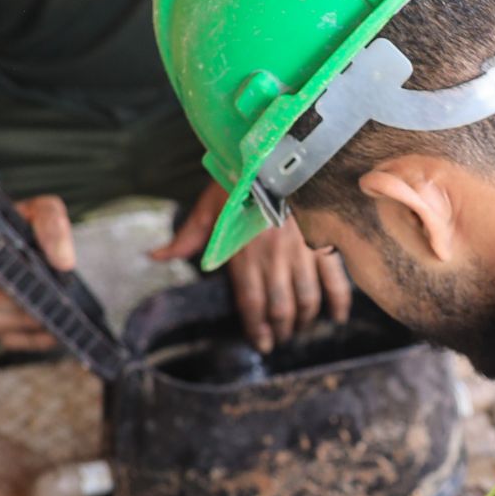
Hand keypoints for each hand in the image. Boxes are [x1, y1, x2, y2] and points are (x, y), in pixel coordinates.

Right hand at [0, 194, 73, 350]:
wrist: (55, 253)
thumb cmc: (39, 228)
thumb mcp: (48, 213)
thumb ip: (52, 226)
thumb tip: (63, 261)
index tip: (10, 271)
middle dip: (2, 300)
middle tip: (37, 299)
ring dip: (16, 322)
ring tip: (49, 315)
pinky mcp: (0, 326)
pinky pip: (7, 340)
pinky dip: (32, 339)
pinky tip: (55, 331)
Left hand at [151, 181, 351, 352]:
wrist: (275, 152)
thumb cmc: (238, 179)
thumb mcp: (207, 206)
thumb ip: (187, 237)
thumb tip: (156, 256)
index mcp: (244, 252)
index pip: (251, 300)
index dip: (256, 327)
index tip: (261, 343)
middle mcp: (273, 256)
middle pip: (280, 306)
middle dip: (281, 329)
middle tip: (280, 340)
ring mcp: (302, 250)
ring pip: (306, 298)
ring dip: (304, 320)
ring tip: (300, 330)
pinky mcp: (325, 240)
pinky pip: (335, 277)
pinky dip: (339, 301)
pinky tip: (337, 317)